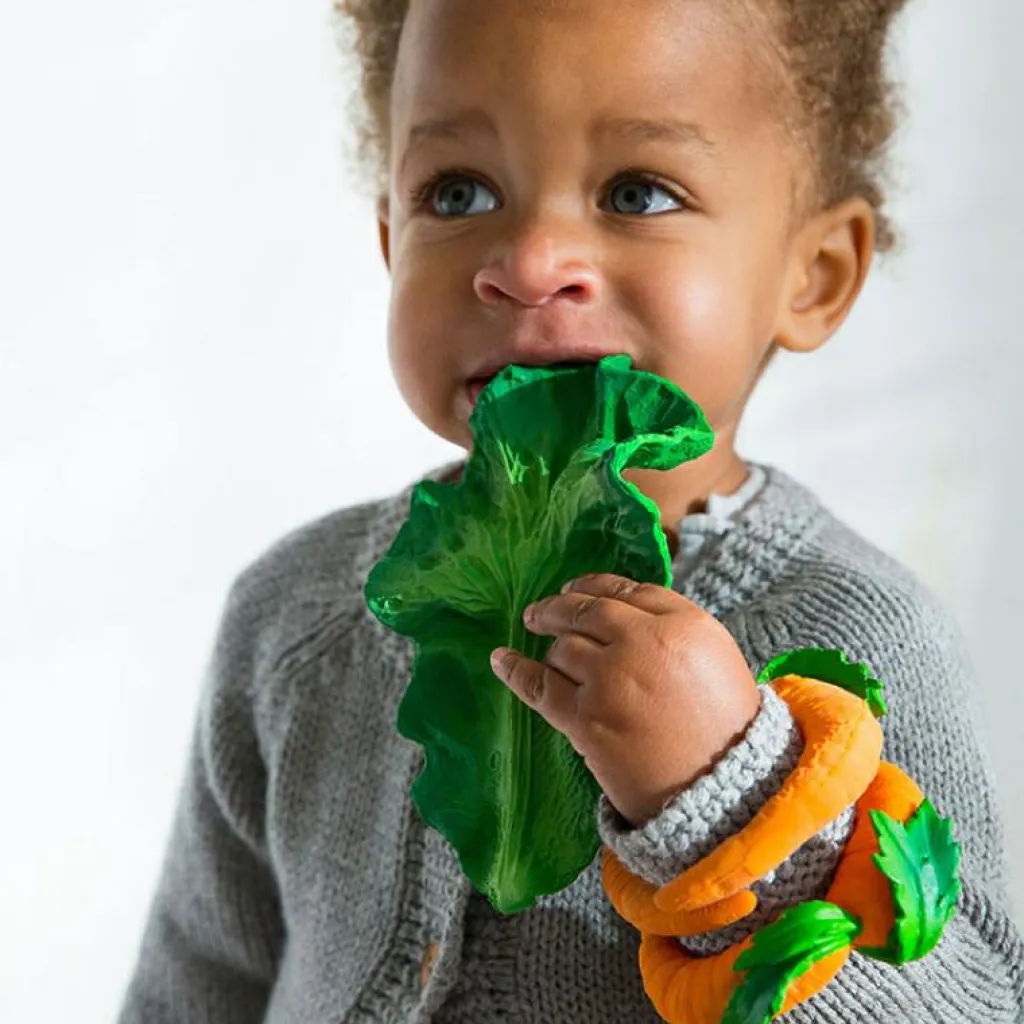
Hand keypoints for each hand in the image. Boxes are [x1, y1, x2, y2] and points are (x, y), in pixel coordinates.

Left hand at [490, 573, 761, 826]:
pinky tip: (500, 659)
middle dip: (559, 607)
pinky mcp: (586, 718)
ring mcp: (611, 678)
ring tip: (544, 651)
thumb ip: (672, 629)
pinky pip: (539, 685)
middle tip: (540, 613)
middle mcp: (644, 642)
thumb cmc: (726, 728)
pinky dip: (515, 670)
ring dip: (552, 648)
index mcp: (684, 623)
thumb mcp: (715, 659)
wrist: (723, 792)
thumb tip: (623, 613)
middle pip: (588, 611)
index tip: (575, 590)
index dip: (595, 586)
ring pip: (563, 647)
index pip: (628, 590)